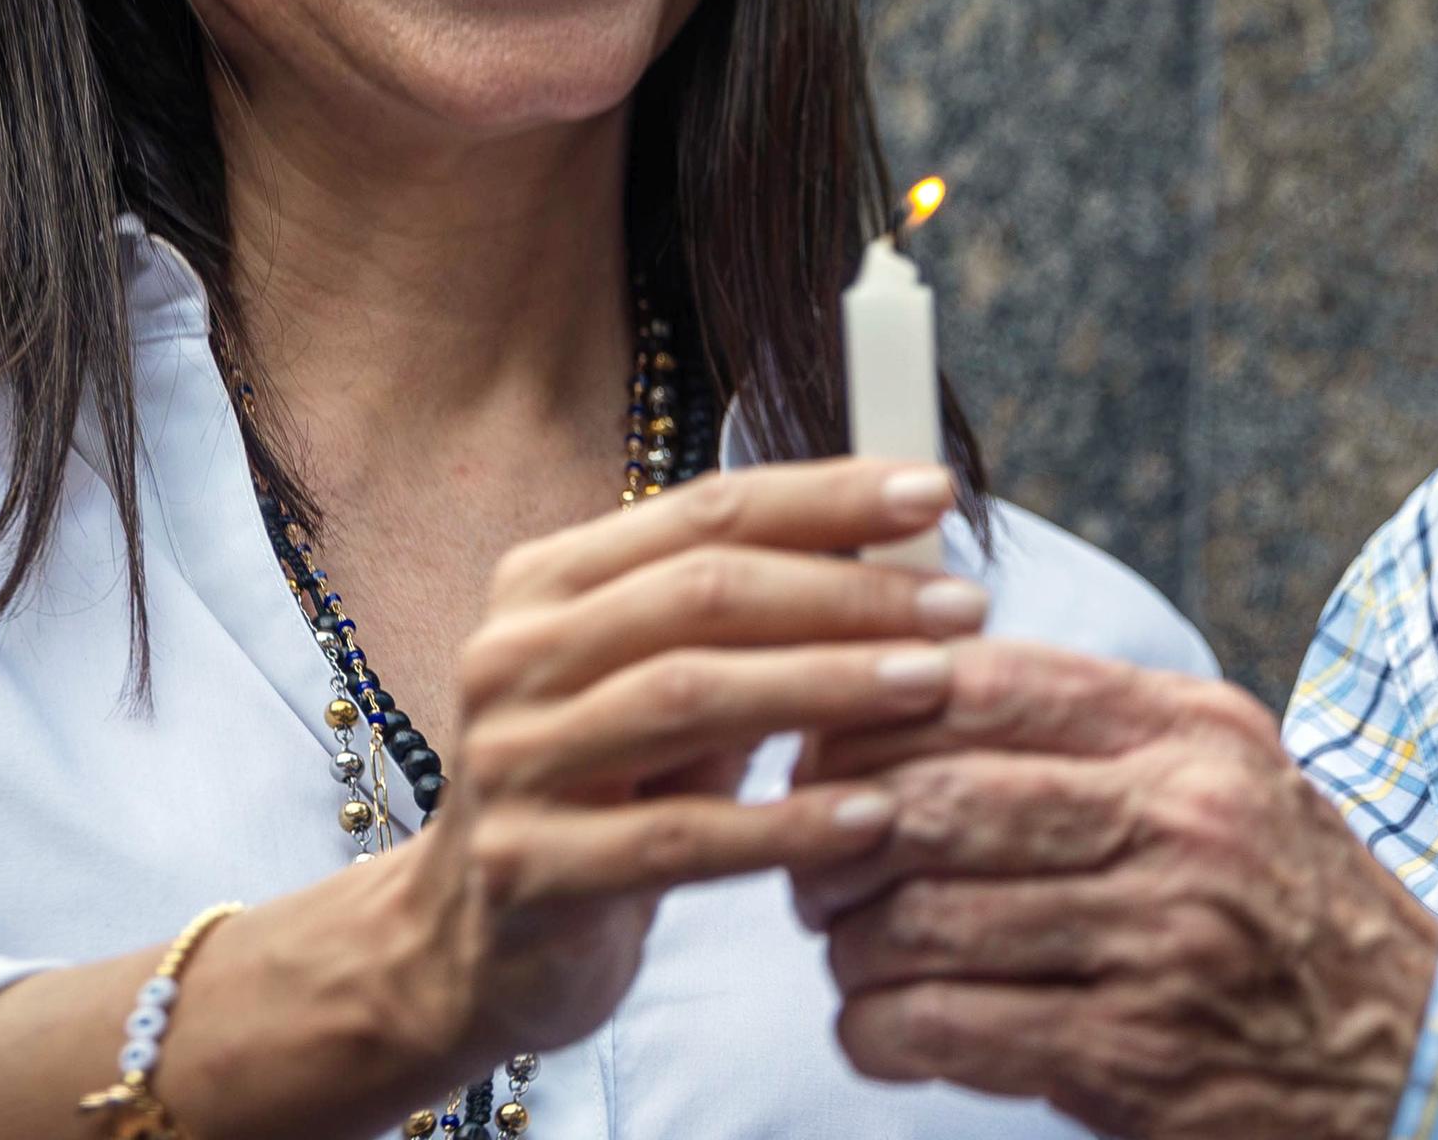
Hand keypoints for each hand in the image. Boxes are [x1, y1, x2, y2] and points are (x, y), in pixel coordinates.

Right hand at [390, 458, 983, 1064]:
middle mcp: (514, 656)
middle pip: (701, 594)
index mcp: (547, 584)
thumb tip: (910, 552)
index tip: (934, 492)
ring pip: (688, 697)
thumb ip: (753, 620)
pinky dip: (786, 825)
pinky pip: (678, 839)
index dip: (827, 497)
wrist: (476, 944)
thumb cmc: (607, 791)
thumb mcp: (663, 685)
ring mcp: (513, 762)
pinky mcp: (530, 870)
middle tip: (961, 606)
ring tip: (936, 684)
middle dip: (847, 592)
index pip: (705, 512)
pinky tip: (874, 818)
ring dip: (827, 684)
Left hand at [790, 642, 1437, 1139]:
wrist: (1413, 1050)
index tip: (822, 752)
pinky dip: (877, 1030)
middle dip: (836, 840)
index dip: (868, 711)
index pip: (986, 683)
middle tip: (815, 870)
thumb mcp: (1227, 776)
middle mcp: (1179, 822)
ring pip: (919, 919)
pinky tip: (882, 1030)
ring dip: (849, 946)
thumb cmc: (1290, 905)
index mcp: (1191, 734)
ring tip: (851, 955)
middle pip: (933, 801)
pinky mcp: (1131, 1055)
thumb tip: (916, 680)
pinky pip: (944, 1029)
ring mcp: (1158, 942)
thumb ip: (1097, 727)